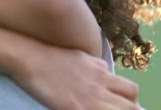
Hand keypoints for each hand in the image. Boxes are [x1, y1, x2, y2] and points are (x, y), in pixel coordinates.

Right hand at [13, 45, 138, 109]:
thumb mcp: (79, 56)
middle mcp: (100, 83)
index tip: (122, 108)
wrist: (28, 57)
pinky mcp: (76, 108)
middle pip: (132, 105)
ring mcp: (90, 98)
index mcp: (101, 70)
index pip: (130, 90)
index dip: (130, 102)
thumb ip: (94, 66)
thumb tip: (103, 72)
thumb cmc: (48, 56)